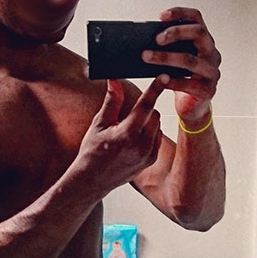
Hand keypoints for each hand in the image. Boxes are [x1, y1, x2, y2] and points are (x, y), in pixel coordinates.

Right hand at [75, 76, 166, 191]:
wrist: (92, 180)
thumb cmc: (92, 151)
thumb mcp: (99, 123)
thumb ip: (111, 101)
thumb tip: (114, 80)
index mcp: (126, 134)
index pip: (145, 106)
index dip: (155, 89)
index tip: (164, 77)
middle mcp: (140, 145)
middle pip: (154, 114)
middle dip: (145, 108)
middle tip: (130, 112)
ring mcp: (147, 155)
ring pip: (157, 125)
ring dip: (147, 121)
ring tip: (129, 128)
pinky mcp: (150, 160)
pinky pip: (157, 138)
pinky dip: (150, 133)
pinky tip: (134, 138)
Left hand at [142, 7, 220, 126]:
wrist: (193, 106)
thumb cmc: (183, 78)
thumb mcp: (177, 58)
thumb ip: (168, 47)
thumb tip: (142, 38)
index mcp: (205, 41)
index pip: (197, 18)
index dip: (180, 13)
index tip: (161, 16)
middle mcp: (212, 53)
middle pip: (198, 33)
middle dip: (176, 32)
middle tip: (156, 38)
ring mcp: (212, 72)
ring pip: (190, 60)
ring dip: (166, 57)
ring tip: (147, 56)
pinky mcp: (208, 90)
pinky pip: (188, 84)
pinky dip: (172, 80)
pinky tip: (159, 78)